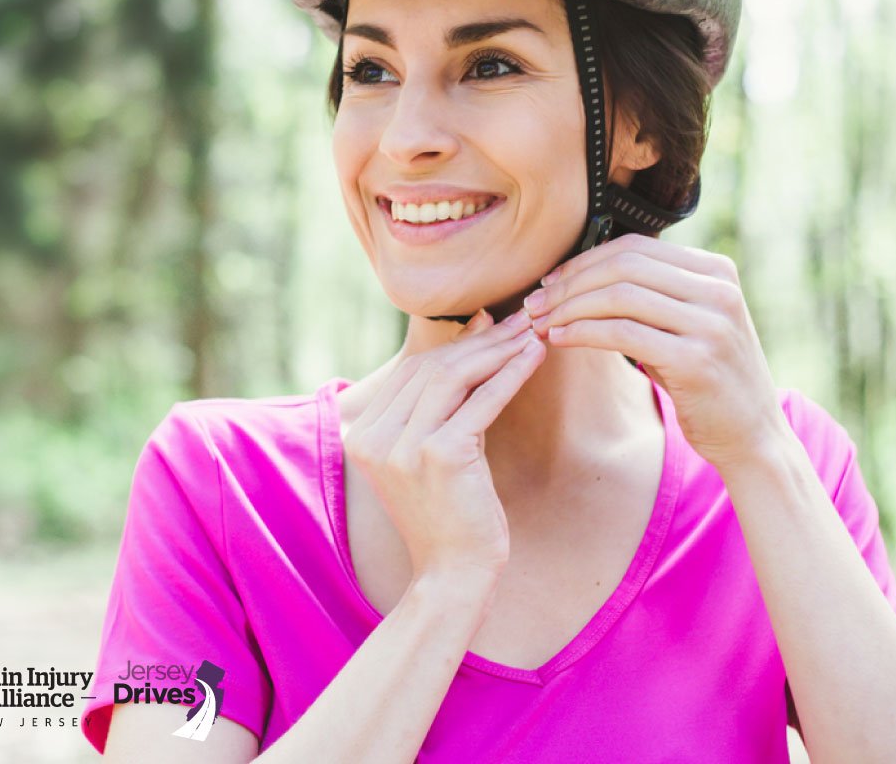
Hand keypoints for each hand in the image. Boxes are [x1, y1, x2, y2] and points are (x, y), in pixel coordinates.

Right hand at [343, 307, 545, 583]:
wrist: (453, 575)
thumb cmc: (449, 512)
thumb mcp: (433, 449)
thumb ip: (445, 397)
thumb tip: (478, 326)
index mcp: (364, 435)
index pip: (413, 371)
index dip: (457, 343)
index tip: (493, 322)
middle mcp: (375, 437)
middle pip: (432, 369)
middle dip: (481, 340)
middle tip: (520, 319)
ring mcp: (403, 446)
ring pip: (453, 377)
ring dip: (496, 350)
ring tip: (529, 333)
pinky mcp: (439, 455)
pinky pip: (480, 402)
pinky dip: (509, 375)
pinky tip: (532, 357)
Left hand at [521, 233, 790, 472]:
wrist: (753, 437)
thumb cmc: (704, 379)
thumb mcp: (684, 323)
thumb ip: (649, 294)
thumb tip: (576, 273)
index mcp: (716, 270)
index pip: (633, 247)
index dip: (583, 261)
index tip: (549, 282)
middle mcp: (718, 289)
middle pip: (623, 265)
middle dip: (570, 282)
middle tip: (535, 303)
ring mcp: (712, 323)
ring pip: (620, 295)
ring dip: (570, 307)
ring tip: (541, 323)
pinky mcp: (697, 360)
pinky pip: (623, 332)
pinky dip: (583, 332)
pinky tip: (559, 340)